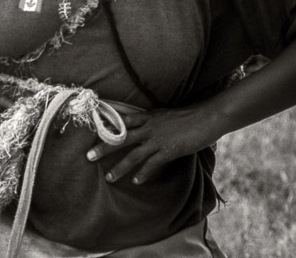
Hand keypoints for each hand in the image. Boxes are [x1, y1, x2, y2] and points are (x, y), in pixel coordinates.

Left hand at [86, 105, 221, 184]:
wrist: (206, 117)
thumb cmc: (186, 116)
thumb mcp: (163, 114)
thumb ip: (150, 119)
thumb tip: (140, 124)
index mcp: (146, 116)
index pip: (120, 120)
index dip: (105, 125)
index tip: (89, 130)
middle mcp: (148, 127)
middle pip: (120, 138)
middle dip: (103, 147)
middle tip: (88, 156)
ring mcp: (158, 139)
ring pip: (133, 155)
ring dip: (120, 167)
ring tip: (109, 178)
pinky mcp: (169, 150)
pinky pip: (152, 164)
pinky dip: (144, 173)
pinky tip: (137, 181)